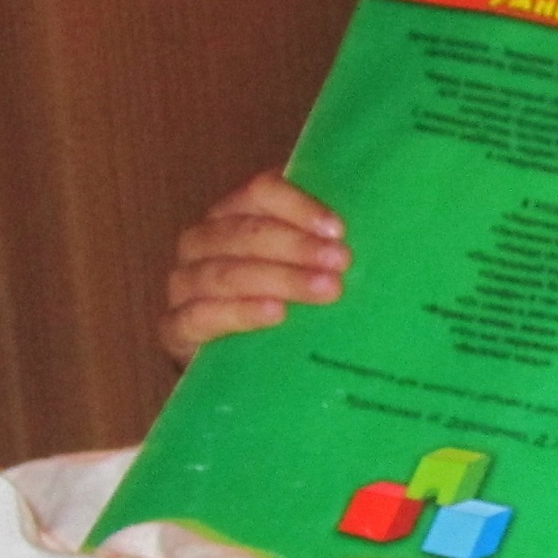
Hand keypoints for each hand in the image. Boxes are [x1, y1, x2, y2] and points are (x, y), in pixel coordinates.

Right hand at [160, 173, 348, 364]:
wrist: (233, 365)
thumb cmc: (281, 306)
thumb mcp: (305, 269)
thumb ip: (325, 245)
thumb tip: (383, 226)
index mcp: (234, 213)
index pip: (260, 191)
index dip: (298, 206)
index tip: (339, 229)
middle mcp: (203, 242)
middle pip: (244, 232)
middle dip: (296, 246)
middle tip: (341, 263)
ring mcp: (184, 283)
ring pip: (225, 272)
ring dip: (279, 278)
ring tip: (325, 290)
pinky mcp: (174, 327)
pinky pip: (200, 315)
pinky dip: (240, 312)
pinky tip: (276, 314)